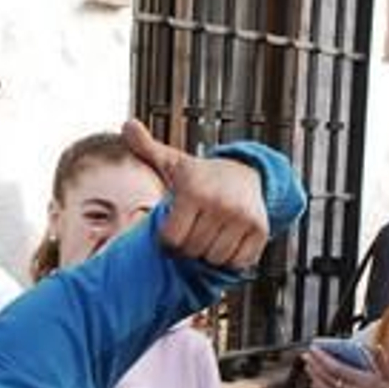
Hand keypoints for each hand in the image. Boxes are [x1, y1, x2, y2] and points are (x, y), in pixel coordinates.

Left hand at [122, 118, 268, 269]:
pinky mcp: (261, 230)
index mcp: (194, 191)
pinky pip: (238, 262)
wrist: (247, 173)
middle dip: (189, 246)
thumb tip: (127, 125)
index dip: (168, 239)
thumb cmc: (201, 175)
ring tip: (209, 233)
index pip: (171, 239)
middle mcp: (221, 204)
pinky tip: (227, 239)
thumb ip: (147, 149)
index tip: (173, 228)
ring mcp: (243, 218)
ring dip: (209, 253)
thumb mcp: (173, 162)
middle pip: (193, 250)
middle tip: (193, 229)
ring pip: (215, 259)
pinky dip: (231, 258)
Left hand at [302, 347, 388, 387]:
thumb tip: (377, 349)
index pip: (337, 368)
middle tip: (306, 356)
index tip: (314, 349)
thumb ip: (382, 362)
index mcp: (365, 381)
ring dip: (315, 377)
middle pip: (328, 379)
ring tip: (308, 367)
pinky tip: (316, 386)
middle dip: (315, 366)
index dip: (323, 358)